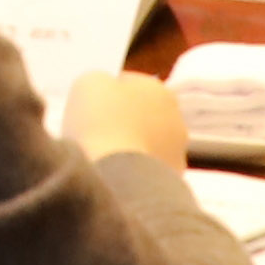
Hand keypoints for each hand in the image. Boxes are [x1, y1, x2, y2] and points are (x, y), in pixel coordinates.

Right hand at [62, 69, 190, 170]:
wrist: (117, 177)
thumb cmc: (101, 122)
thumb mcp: (88, 83)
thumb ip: (99, 81)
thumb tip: (103, 92)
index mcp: (159, 89)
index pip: (129, 84)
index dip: (106, 93)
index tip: (89, 107)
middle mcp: (176, 119)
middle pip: (142, 115)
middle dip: (122, 121)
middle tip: (94, 132)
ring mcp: (176, 153)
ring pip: (146, 145)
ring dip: (129, 148)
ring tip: (102, 158)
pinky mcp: (170, 183)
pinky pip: (145, 172)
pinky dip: (132, 173)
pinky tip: (114, 176)